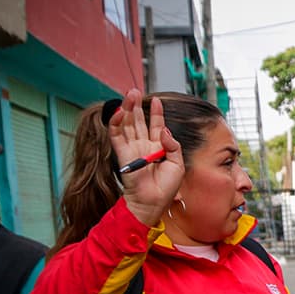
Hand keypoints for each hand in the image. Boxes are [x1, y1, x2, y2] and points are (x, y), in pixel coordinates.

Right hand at [108, 89, 184, 226]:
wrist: (152, 202)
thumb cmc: (166, 188)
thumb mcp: (177, 164)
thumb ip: (173, 145)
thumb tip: (163, 129)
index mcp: (158, 148)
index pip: (156, 126)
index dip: (156, 113)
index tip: (157, 100)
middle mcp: (144, 146)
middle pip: (139, 121)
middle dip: (138, 106)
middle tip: (135, 91)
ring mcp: (132, 149)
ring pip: (128, 124)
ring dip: (127, 109)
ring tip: (129, 94)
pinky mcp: (123, 154)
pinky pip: (117, 136)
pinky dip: (117, 123)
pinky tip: (120, 111)